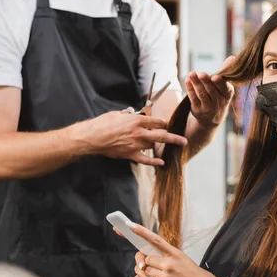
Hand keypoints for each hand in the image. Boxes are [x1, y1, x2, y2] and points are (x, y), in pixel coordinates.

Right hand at [71, 111, 187, 166]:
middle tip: (183, 140)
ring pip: (153, 145)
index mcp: (137, 121)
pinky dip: (153, 162)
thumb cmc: (103, 123)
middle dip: (174, 138)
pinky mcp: (130, 154)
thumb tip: (134, 114)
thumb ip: (130, 115)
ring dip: (159, 145)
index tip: (166, 124)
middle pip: (161, 135)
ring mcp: (136, 145)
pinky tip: (161, 163)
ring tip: (166, 146)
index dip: (163, 122)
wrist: (92, 137)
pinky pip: (145, 159)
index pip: (157, 121)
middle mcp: (139, 133)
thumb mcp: (118, 114)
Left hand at [128, 223, 223, 276]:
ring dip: (147, 275)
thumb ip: (167, 257)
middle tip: (150, 267)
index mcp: (175, 253)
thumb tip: (148, 259)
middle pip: (146, 259)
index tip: (130, 226)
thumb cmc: (196, 276)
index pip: (155, 240)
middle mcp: (170, 263)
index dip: (141, 232)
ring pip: (145, 272)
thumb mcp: (184, 260)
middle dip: (146, 264)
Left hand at [185, 56, 235, 128]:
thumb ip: (226, 72)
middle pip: (212, 91)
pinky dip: (190, 89)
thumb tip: (232, 57)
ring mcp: (207, 108)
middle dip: (206, 82)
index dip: (220, 83)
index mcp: (227, 96)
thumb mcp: (225, 87)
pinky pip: (193, 98)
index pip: (225, 89)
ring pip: (202, 94)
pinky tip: (187, 80)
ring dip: (196, 83)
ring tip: (192, 73)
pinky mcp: (197, 109)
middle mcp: (218, 103)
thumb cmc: (219, 97)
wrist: (211, 119)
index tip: (215, 77)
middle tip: (201, 74)